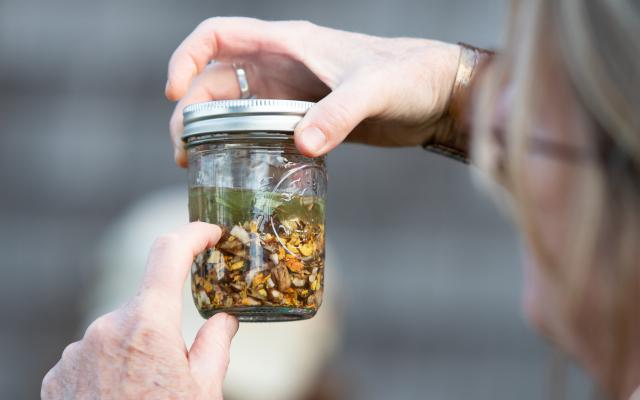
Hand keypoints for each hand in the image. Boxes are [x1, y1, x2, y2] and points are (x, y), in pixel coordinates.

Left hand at [41, 222, 237, 399]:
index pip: (169, 253)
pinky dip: (110, 367)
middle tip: (176, 366)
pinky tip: (120, 398)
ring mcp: (76, 351)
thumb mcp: (205, 391)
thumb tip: (223, 320)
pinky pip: (91, 354)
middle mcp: (105, 328)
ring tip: (145, 392)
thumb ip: (216, 345)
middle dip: (163, 324)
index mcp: (148, 325)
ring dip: (135, 349)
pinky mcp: (56, 373)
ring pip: (117, 332)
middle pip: (145, 305)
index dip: (193, 234)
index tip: (209, 233)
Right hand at [166, 17, 459, 165]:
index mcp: (288, 44)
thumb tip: (302, 144)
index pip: (218, 36)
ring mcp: (292, 94)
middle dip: (191, 111)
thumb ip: (338, 114)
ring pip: (235, 109)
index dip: (186, 58)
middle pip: (216, 80)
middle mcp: (282, 66)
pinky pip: (262, 130)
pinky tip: (240, 171)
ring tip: (198, 166)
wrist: (435, 94)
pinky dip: (244, 146)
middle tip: (184, 151)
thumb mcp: (373, 90)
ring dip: (212, 133)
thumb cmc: (409, 74)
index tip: (173, 93)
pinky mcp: (306, 119)